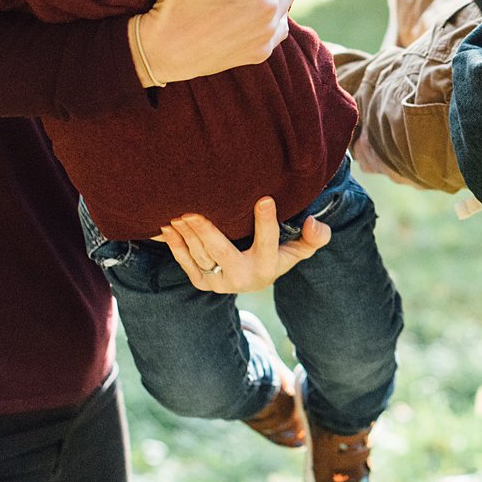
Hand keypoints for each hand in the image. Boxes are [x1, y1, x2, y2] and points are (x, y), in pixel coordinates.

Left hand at [156, 197, 331, 292]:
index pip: (268, 241)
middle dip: (206, 231)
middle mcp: (243, 276)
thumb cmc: (280, 253)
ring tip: (176, 211)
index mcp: (268, 264)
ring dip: (186, 234)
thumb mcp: (301, 249)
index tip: (264, 199)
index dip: (266, 221)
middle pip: (222, 251)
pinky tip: (167, 226)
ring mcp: (220, 281)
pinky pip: (186, 263)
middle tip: (192, 210)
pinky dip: (175, 245)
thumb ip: (314, 237)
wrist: (256, 280)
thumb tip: (314, 224)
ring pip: (200, 255)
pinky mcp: (203, 282)